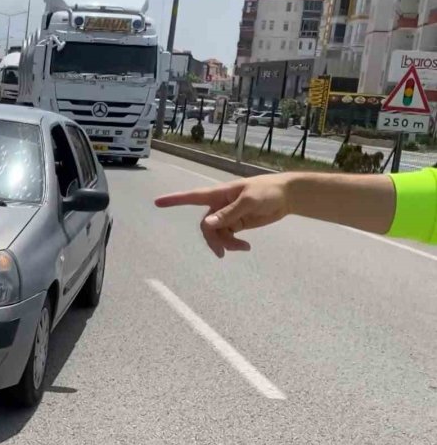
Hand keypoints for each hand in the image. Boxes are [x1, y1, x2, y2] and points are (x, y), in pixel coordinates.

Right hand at [155, 174, 292, 257]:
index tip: (157, 202)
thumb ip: (228, 213)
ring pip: (216, 234)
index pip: (192, 197)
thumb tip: (207, 225)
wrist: (287, 196)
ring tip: (242, 248)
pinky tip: (246, 247)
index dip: (174, 200)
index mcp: (218, 194)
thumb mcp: (249, 201)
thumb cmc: (267, 191)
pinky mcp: (237, 224)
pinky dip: (234, 244)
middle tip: (222, 253)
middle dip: (213, 239)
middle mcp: (218, 205)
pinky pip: (227, 237)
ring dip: (226, 243)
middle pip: (206, 226)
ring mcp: (227, 216)